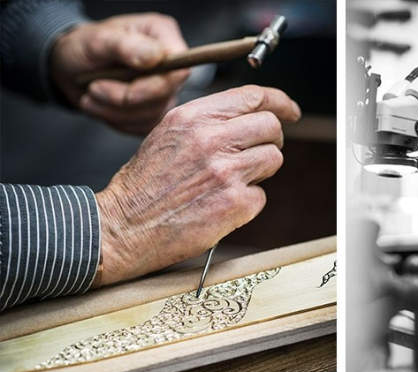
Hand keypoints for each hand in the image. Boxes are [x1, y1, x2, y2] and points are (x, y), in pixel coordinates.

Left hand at [50, 13, 189, 134]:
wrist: (71, 69)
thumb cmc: (83, 47)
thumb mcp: (97, 40)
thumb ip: (126, 46)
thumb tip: (156, 57)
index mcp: (164, 37)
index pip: (180, 68)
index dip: (156, 84)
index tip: (125, 85)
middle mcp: (171, 66)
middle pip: (164, 95)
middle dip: (125, 99)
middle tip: (94, 88)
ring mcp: (166, 91)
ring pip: (152, 115)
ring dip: (114, 112)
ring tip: (90, 96)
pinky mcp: (155, 112)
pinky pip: (143, 127)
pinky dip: (116, 121)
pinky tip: (100, 107)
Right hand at [93, 85, 301, 285]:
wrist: (124, 226)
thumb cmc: (144, 185)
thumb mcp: (169, 135)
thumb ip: (207, 121)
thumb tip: (248, 117)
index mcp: (193, 117)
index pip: (253, 96)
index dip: (279, 102)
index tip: (290, 111)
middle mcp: (211, 139)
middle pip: (271, 127)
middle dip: (272, 140)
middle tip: (261, 152)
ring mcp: (226, 171)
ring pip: (273, 158)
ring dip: (260, 171)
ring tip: (232, 182)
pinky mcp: (236, 203)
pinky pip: (262, 195)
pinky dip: (248, 202)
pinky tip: (221, 205)